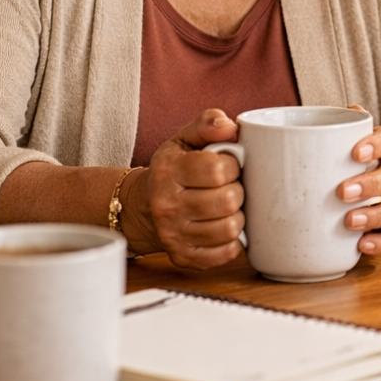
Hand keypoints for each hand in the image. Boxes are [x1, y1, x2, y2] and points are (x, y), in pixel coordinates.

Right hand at [121, 109, 243, 269]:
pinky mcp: (183, 257)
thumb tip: (231, 127)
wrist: (142, 206)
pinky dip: (233, 241)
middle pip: (227, 201)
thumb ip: (208, 123)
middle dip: (238, 191)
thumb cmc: (172, 169)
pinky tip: (224, 226)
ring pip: (229, 229)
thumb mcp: (184, 139)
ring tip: (229, 207)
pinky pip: (225, 254)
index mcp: (169, 172)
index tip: (229, 165)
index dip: (233, 165)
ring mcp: (174, 235)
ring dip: (238, 216)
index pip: (217, 170)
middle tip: (231, 186)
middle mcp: (167, 206)